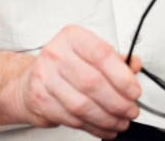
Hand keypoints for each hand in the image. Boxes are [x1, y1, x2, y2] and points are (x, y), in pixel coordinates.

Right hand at [0, 25, 142, 138]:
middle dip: (118, 102)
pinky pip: (72, 119)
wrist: (30, 82)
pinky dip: (93, 127)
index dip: (122, 77)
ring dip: (107, 118)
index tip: (134, 91)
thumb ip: (115, 60)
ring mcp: (45, 77)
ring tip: (120, 122)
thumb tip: (134, 66)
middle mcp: (56, 54)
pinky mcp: (40, 100)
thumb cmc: (64, 65)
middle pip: (93, 83)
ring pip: (82, 105)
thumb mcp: (90, 54)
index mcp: (73, 37)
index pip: (102, 55)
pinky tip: (104, 127)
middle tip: (131, 110)